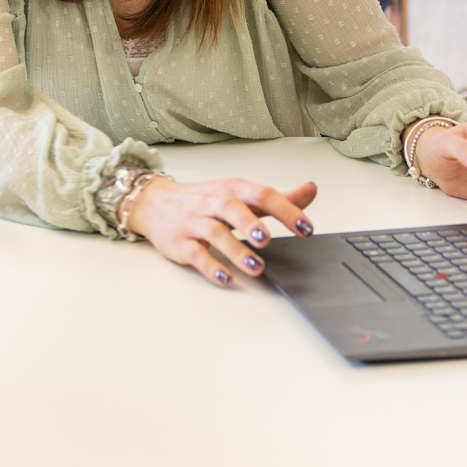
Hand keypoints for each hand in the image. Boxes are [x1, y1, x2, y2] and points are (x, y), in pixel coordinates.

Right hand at [124, 175, 319, 287]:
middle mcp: (214, 203)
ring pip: (215, 233)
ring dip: (235, 250)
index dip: (285, 210)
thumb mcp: (241, 194)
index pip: (262, 194)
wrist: (155, 202)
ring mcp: (196, 223)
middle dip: (250, 224)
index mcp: (233, 189)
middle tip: (266, 239)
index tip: (306, 228)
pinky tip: (225, 277)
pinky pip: (195, 254)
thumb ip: (276, 198)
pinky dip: (210, 267)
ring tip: (255, 267)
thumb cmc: (204, 199)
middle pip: (233, 208)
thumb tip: (310, 190)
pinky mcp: (181, 243)